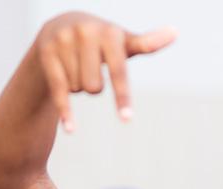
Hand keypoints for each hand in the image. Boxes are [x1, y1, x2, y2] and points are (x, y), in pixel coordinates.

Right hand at [36, 13, 176, 131]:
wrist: (60, 24)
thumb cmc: (100, 40)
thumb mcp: (122, 42)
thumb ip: (146, 42)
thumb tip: (175, 32)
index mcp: (109, 31)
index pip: (119, 72)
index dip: (122, 97)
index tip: (127, 120)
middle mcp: (86, 32)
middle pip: (94, 87)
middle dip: (94, 87)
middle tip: (90, 70)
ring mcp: (64, 41)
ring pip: (77, 88)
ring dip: (78, 86)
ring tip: (75, 67)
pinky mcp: (47, 53)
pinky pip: (60, 91)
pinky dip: (66, 112)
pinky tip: (71, 129)